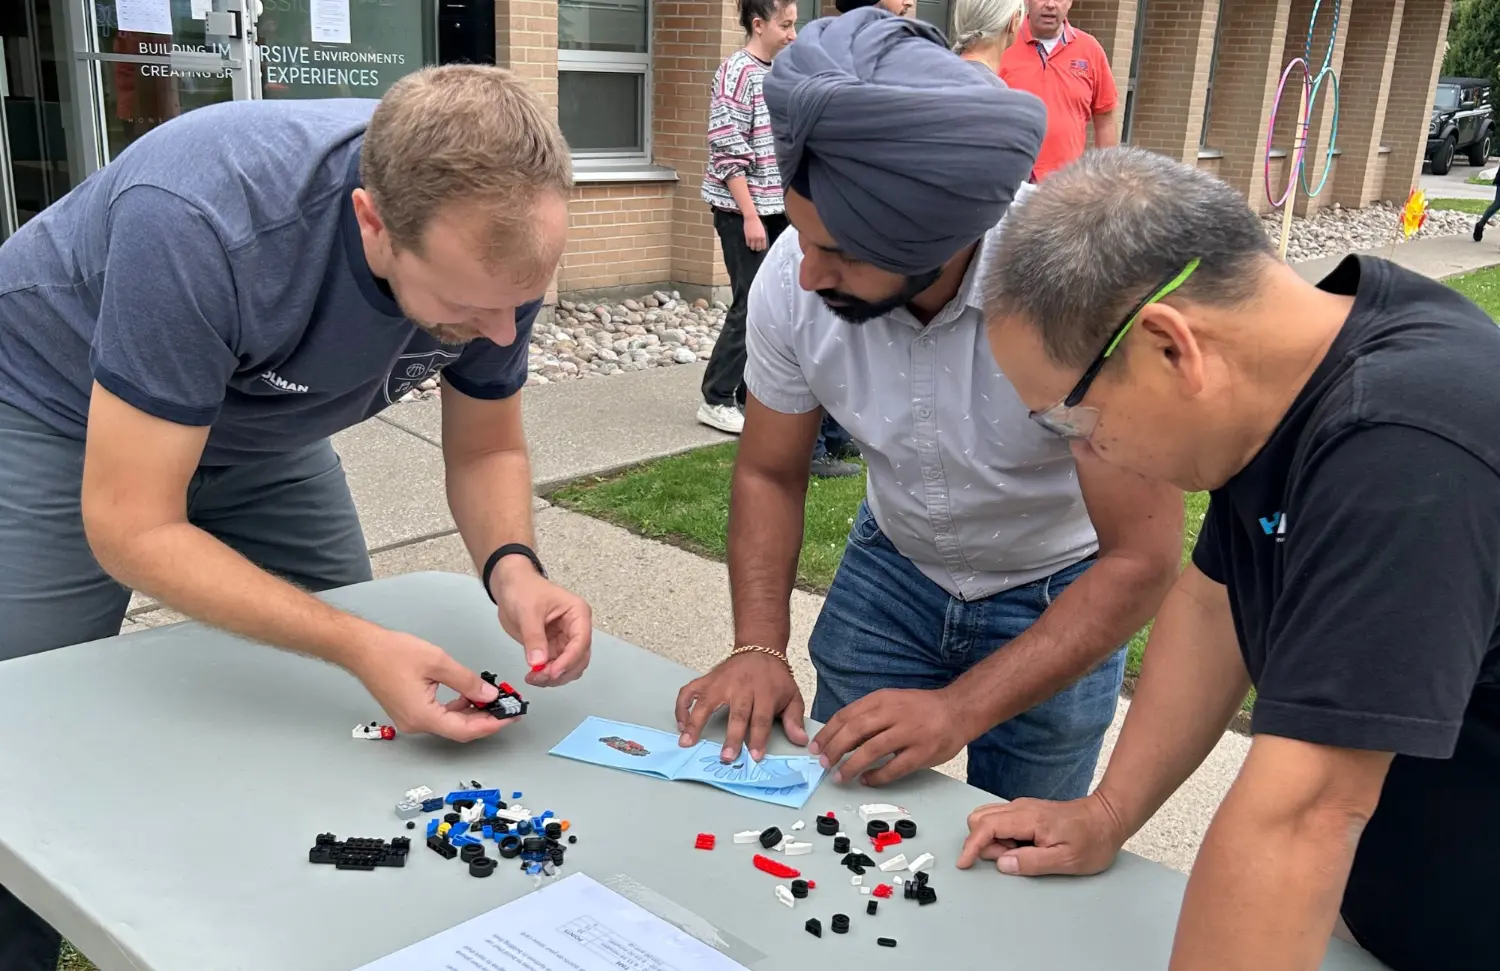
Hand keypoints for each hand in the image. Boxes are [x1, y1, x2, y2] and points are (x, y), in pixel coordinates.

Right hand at [347, 629, 512, 741]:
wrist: (362, 649)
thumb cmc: (391, 653)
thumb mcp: (438, 662)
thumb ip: (467, 681)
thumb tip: (488, 694)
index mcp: (422, 716)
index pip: (465, 730)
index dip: (491, 725)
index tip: (510, 717)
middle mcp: (416, 724)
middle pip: (458, 730)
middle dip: (485, 720)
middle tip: (507, 708)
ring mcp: (411, 719)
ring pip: (449, 723)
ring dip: (471, 713)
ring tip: (492, 700)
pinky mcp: (409, 711)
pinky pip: (438, 716)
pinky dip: (456, 708)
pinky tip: (468, 696)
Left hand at [490, 557, 592, 687]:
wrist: (509, 586)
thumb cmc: (523, 588)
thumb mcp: (528, 611)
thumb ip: (533, 637)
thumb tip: (538, 661)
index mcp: (577, 613)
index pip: (581, 641)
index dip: (569, 660)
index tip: (553, 672)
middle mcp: (575, 628)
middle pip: (579, 658)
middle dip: (561, 671)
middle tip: (541, 677)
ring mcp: (564, 640)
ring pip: (569, 667)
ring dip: (554, 677)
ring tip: (534, 677)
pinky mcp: (552, 648)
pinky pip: (555, 668)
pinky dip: (546, 675)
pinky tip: (534, 675)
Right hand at [675, 650, 807, 760]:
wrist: (760, 649)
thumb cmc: (775, 678)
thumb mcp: (792, 695)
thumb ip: (794, 719)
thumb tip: (801, 740)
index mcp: (765, 693)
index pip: (762, 718)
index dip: (759, 738)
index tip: (755, 756)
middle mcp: (742, 688)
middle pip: (737, 714)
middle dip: (732, 736)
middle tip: (726, 757)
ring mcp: (721, 683)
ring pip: (706, 702)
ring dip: (695, 722)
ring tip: (686, 741)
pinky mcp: (707, 680)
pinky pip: (689, 692)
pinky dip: (682, 707)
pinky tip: (681, 724)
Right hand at [743, 215, 767, 251]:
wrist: (751, 218)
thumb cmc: (757, 223)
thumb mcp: (763, 230)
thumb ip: (762, 237)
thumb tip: (761, 243)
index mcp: (763, 236)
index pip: (763, 246)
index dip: (762, 248)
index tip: (760, 248)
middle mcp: (758, 238)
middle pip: (758, 248)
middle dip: (757, 249)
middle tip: (756, 248)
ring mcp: (752, 238)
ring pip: (752, 247)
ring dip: (752, 247)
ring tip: (752, 246)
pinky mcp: (747, 237)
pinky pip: (748, 244)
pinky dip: (748, 244)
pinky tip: (749, 243)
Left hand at [809, 687, 970, 785]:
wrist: (958, 710)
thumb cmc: (920, 709)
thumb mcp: (891, 703)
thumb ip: (869, 718)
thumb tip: (840, 741)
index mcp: (882, 700)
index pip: (847, 715)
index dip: (828, 732)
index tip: (816, 747)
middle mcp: (894, 713)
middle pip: (855, 730)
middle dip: (835, 748)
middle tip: (823, 763)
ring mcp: (909, 732)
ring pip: (872, 749)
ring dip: (851, 765)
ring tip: (840, 776)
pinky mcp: (922, 752)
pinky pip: (894, 767)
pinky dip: (877, 776)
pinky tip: (867, 780)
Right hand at [957, 793, 1127, 875]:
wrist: (1108, 818)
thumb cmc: (1092, 841)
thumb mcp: (1065, 860)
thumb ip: (1031, 862)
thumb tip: (1002, 863)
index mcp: (1028, 818)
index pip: (986, 826)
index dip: (971, 846)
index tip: (964, 863)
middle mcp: (1021, 807)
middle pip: (979, 819)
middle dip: (982, 843)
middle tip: (1010, 859)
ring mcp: (1023, 807)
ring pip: (988, 818)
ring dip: (992, 840)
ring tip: (1019, 855)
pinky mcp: (1027, 810)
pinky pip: (1001, 820)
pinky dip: (1002, 836)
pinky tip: (1022, 847)